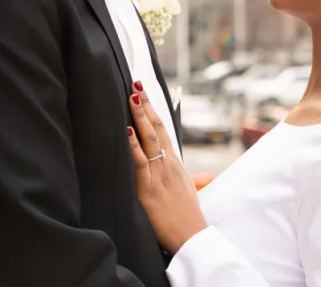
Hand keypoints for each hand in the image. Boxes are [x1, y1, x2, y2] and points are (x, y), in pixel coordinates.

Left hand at [127, 84, 207, 253]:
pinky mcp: (150, 190)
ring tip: (131, 97)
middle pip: (157, 128)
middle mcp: (168, 164)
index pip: (163, 130)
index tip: (144, 93)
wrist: (193, 236)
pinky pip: (141, 164)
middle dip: (146, 104)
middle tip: (136, 84)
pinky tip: (127, 132)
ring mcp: (160, 175)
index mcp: (174, 163)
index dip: (153, 111)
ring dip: (140, 117)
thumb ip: (177, 175)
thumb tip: (176, 167)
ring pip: (149, 140)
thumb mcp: (184, 190)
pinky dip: (133, 146)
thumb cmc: (186, 217)